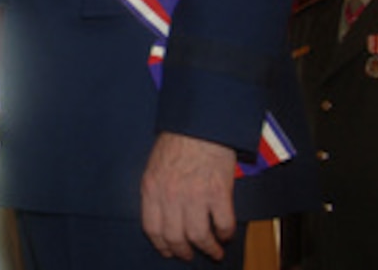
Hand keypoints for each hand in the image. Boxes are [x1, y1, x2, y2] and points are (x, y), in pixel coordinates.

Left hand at [140, 131, 236, 261]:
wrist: (200, 122)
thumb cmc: (178, 139)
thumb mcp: (155, 164)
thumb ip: (156, 190)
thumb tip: (161, 215)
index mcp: (152, 187)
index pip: (152, 228)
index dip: (161, 245)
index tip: (168, 251)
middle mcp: (171, 195)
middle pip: (175, 237)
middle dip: (184, 251)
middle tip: (190, 255)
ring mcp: (195, 195)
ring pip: (199, 236)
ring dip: (208, 248)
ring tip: (214, 251)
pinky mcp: (219, 192)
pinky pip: (223, 224)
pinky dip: (225, 233)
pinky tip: (225, 234)